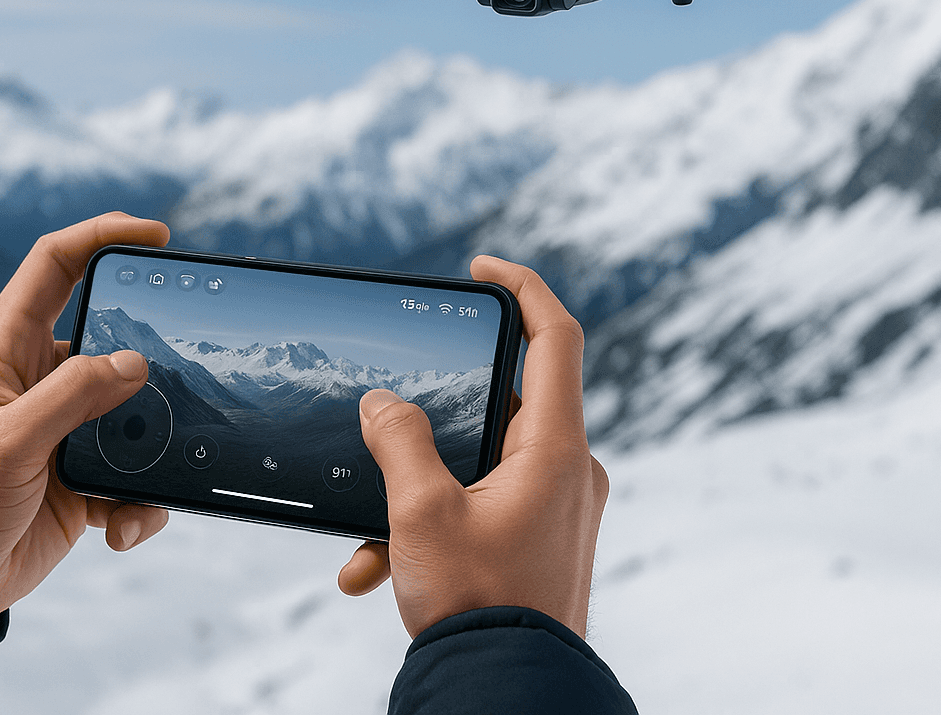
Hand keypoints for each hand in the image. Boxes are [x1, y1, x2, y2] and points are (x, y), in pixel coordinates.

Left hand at [0, 212, 172, 622]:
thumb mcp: (10, 442)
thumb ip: (73, 395)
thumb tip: (135, 362)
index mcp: (7, 348)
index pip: (54, 265)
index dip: (102, 235)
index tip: (156, 235)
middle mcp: (40, 377)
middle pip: (112, 332)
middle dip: (152, 348)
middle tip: (185, 358)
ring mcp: (66, 425)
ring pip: (136, 407)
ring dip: (153, 443)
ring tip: (145, 474)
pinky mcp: (85, 473)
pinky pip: (135, 472)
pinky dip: (140, 500)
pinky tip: (121, 525)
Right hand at [336, 256, 608, 637]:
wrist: (506, 694)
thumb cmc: (477, 606)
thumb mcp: (420, 513)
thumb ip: (399, 441)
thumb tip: (384, 403)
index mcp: (557, 449)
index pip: (555, 337)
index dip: (522, 287)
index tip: (480, 268)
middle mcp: (569, 470)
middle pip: (508, 398)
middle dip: (440, 408)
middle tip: (398, 407)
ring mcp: (559, 506)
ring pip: (482, 461)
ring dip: (421, 485)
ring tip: (372, 529)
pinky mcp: (542, 538)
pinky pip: (484, 506)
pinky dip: (432, 524)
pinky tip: (375, 569)